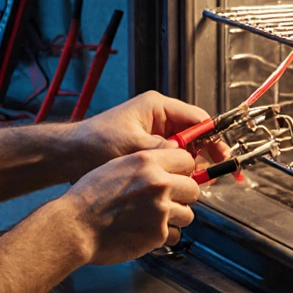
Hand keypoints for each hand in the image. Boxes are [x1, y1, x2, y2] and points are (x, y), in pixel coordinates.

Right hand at [61, 146, 200, 265]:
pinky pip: (175, 235)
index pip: (186, 160)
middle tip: (166, 201)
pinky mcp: (158, 234)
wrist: (76, 225)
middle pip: (192, 188)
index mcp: (147, 162)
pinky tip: (145, 231)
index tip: (176, 177)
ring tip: (152, 218)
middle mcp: (158, 183)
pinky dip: (163, 235)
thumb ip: (145, 166)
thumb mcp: (116, 166)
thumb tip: (166, 171)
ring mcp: (161, 210)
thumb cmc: (90, 196)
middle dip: (182, 196)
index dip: (182, 170)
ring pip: (187, 214)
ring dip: (174, 217)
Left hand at [65, 91, 210, 179]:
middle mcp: (157, 119)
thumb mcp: (134, 146)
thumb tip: (189, 162)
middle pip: (193, 136)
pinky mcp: (146, 151)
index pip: (196, 119)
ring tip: (191, 183)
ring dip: (188, 166)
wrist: (70, 156)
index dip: (213, 137)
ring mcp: (152, 135)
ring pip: (183, 151)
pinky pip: (169, 161)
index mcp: (156, 107)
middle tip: (212, 174)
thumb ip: (164, 151)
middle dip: (203, 155)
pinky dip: (175, 172)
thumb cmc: (94, 143)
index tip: (222, 155)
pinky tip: (176, 185)